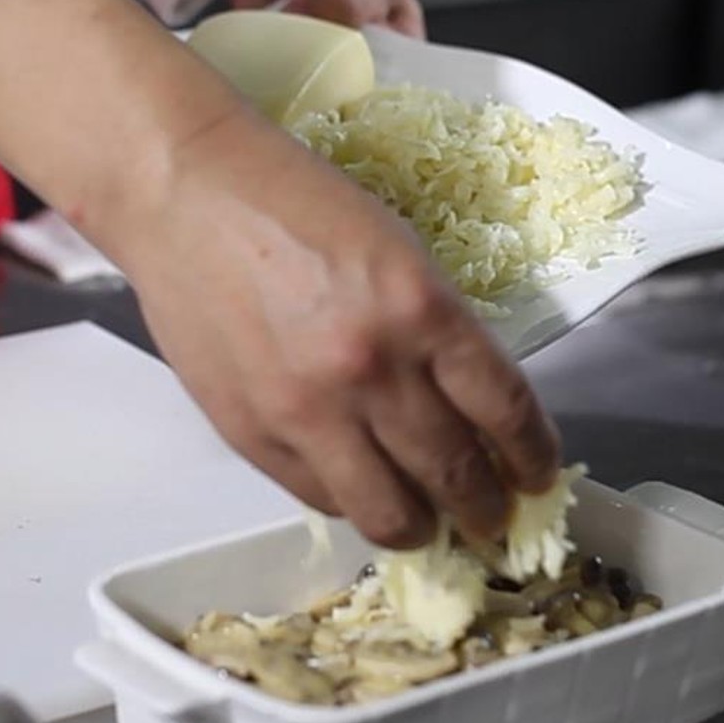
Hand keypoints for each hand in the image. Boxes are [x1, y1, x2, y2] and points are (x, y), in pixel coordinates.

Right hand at [122, 107, 559, 547]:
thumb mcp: (395, 248)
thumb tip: (468, 407)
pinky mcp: (251, 433)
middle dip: (487, 508)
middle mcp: (371, 369)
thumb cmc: (290, 202)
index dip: (532, 455)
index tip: (537, 474)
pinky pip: (321, 498)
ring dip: (423, 528)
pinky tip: (364, 492)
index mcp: (420, 308)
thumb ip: (434, 329)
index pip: (505, 409)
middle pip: (455, 473)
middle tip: (494, 517)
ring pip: (389, 512)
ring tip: (431, 524)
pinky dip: (353, 503)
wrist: (186, 194)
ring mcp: (307, 410)